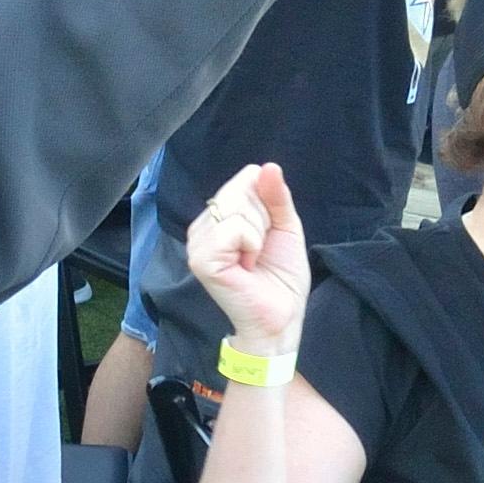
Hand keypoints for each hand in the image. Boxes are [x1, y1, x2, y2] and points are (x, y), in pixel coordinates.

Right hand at [187, 160, 308, 356]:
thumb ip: (276, 196)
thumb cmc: (281, 276)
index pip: (245, 178)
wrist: (281, 317)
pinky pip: (233, 229)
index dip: (266, 202)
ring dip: (258, 234)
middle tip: (260, 250)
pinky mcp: (202, 259)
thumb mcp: (285, 227)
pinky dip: (251, 244)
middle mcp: (203, 227)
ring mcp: (198, 243)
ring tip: (253, 259)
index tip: (267, 234)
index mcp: (219, 217)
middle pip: (240, 190)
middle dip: (264, 218)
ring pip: (236, 208)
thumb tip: (267, 166)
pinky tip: (247, 266)